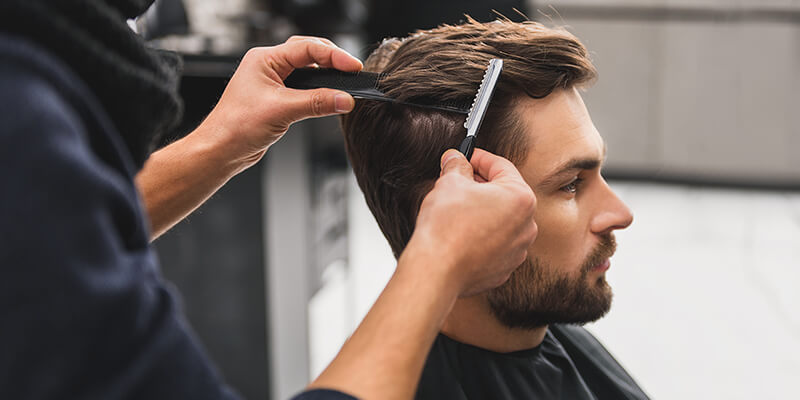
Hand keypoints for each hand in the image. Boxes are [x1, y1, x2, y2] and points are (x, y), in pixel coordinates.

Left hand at [196, 36, 362, 168]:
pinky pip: (304, 88)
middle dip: (332, 60)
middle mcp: (268, 67)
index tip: (352, 66)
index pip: (307, 48)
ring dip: (325, 76)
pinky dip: (319, 92)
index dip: (333, 56)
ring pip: (307, 71)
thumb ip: (317, 103)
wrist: (221, 150)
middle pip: (308, 53)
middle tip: (352, 71)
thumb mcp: (282, 111)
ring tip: (343, 84)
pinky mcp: (277, 99)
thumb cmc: (236, 127)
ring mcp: (272, 82)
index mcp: (264, 59)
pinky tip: (328, 99)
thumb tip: (344, 99)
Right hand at [402, 148, 537, 296]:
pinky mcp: (504, 268)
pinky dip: (481, 235)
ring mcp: (517, 250)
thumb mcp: (449, 182)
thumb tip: (455, 159)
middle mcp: (527, 225)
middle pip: (504, 194)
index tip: (466, 156)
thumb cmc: (446, 228)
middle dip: (481, 185)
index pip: (501, 167)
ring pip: (501, 221)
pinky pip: (495, 244)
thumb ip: (457, 165)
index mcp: (521, 198)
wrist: (437, 270)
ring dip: (482, 211)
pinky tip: (461, 233)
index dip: (479, 158)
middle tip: (458, 180)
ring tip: (457, 208)